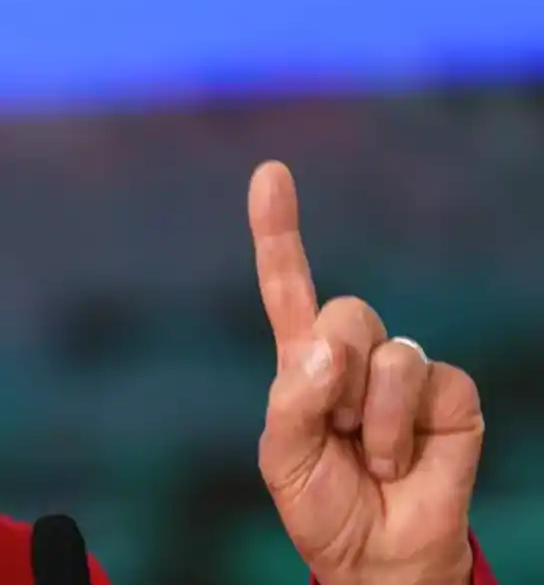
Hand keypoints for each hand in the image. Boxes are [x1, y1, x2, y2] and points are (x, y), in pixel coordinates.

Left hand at [249, 161, 483, 584]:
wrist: (376, 554)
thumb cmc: (322, 503)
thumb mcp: (284, 456)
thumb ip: (293, 400)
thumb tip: (327, 349)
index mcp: (302, 360)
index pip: (288, 285)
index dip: (279, 229)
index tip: (270, 172)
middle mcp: (354, 354)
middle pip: (343, 312)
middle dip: (333, 373)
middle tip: (334, 428)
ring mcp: (404, 370)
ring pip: (386, 350)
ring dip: (367, 416)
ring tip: (367, 455)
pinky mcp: (449, 392)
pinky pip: (425, 381)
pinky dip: (401, 430)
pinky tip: (403, 459)